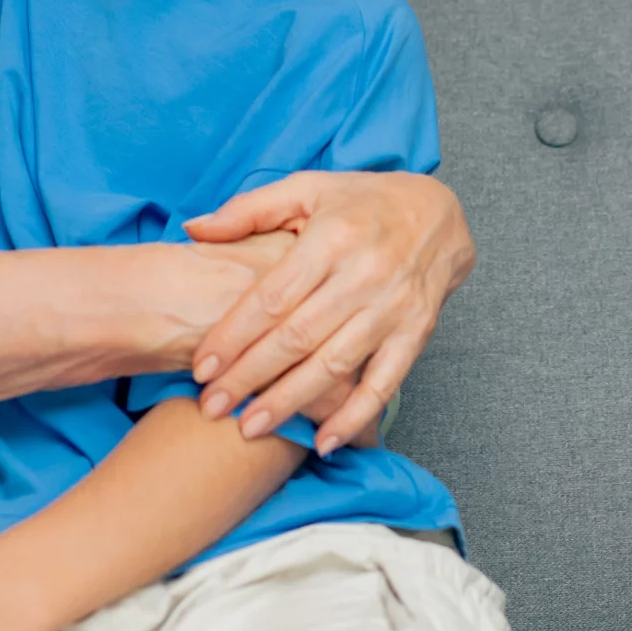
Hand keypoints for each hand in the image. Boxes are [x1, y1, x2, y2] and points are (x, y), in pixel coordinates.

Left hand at [183, 171, 473, 455]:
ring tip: (250, 430)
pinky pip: (385, 382)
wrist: (438, 212)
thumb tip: (193, 229)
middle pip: (297, 338)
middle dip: (249, 377)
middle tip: (212, 408)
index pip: (272, 297)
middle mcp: (363, 275)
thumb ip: (248, 210)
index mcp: (330, 239)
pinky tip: (323, 442)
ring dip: (290, 402)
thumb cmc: (361, 202)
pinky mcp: (417, 332)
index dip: (233, 335)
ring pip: (334, 365)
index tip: (201, 368)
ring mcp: (393, 308)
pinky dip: (355, 416)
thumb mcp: (306, 188)